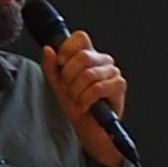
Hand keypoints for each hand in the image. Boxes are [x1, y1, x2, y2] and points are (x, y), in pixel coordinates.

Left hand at [42, 33, 127, 166]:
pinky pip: (98, 88)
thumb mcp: (57, 84)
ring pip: (89, 73)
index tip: (60, 64)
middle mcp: (103, 61)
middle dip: (69, 76)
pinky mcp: (119, 86)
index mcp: (89, 55)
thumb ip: (50, 66)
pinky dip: (86, 99)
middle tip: (69, 89)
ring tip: (77, 100)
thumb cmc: (76, 106)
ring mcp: (113, 73)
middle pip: (83, 56)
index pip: (80, 37)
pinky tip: (84, 106)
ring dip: (77, 91)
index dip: (67, 49)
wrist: (88, 129)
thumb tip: (48, 49)